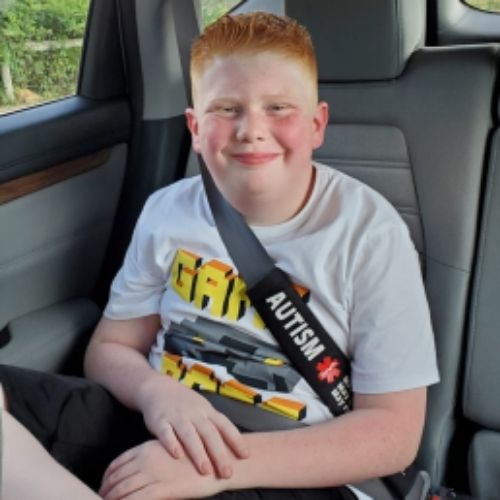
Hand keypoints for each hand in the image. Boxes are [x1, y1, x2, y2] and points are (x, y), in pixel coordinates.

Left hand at [100, 440, 228, 499]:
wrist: (219, 459)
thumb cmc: (197, 456)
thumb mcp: (171, 449)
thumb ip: (154, 456)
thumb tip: (140, 468)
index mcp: (147, 449)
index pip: (117, 463)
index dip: (107, 477)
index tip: (102, 486)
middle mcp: (146, 460)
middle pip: (116, 477)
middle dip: (104, 491)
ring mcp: (154, 474)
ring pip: (122, 490)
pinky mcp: (163, 489)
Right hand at [138, 374, 248, 477]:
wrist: (157, 387)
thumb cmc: (185, 403)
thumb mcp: (202, 408)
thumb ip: (214, 425)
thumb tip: (233, 447)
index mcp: (207, 410)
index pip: (224, 425)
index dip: (235, 439)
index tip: (246, 455)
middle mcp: (194, 413)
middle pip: (209, 433)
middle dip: (219, 453)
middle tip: (227, 472)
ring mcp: (176, 416)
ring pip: (189, 434)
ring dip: (198, 452)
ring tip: (206, 470)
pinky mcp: (159, 420)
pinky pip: (166, 432)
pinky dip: (171, 443)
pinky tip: (177, 455)